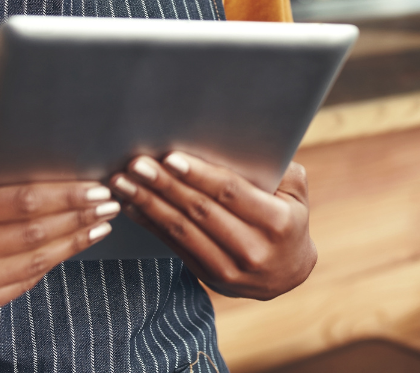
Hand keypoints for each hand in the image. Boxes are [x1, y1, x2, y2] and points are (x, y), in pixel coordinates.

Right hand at [0, 173, 119, 320]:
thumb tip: (58, 167)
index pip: (23, 202)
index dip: (66, 197)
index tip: (97, 189)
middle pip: (33, 234)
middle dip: (78, 218)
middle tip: (109, 205)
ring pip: (32, 263)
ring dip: (73, 243)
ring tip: (100, 226)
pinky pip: (21, 284)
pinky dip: (51, 264)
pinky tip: (71, 247)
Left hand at [111, 153, 315, 299]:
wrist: (288, 274)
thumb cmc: (289, 220)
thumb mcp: (296, 194)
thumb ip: (279, 170)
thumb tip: (243, 143)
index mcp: (276, 223)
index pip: (230, 193)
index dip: (198, 175)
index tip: (170, 158)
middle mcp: (253, 249)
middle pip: (200, 211)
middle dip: (164, 185)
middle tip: (137, 165)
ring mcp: (229, 269)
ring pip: (182, 231)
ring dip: (149, 204)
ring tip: (123, 183)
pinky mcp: (208, 277)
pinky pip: (174, 246)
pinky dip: (150, 225)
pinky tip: (132, 206)